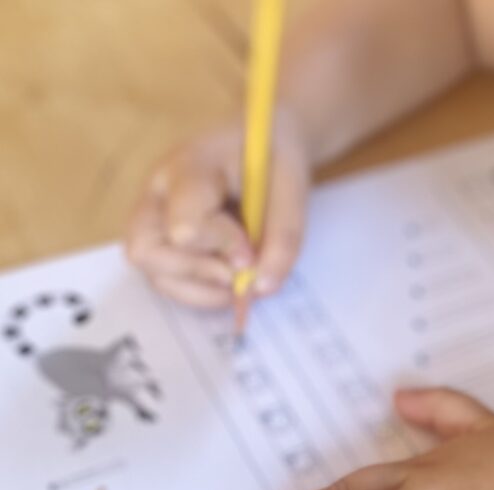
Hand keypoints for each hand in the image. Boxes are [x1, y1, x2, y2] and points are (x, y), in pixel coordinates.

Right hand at [124, 108, 311, 307]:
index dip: (221, 248)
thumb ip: (283, 235)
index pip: (185, 223)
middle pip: (146, 252)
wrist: (261, 139)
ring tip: (239, 281)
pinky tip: (228, 281)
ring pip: (153, 273)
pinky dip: (199, 292)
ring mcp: (153, 216)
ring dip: (201, 290)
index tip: (251, 253)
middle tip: (241, 276)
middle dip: (199, 274)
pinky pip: (165, 280)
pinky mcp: (161, 237)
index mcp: (190, 165)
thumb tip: (263, 287)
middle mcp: (158, 191)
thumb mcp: (292, 185)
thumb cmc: (273, 155)